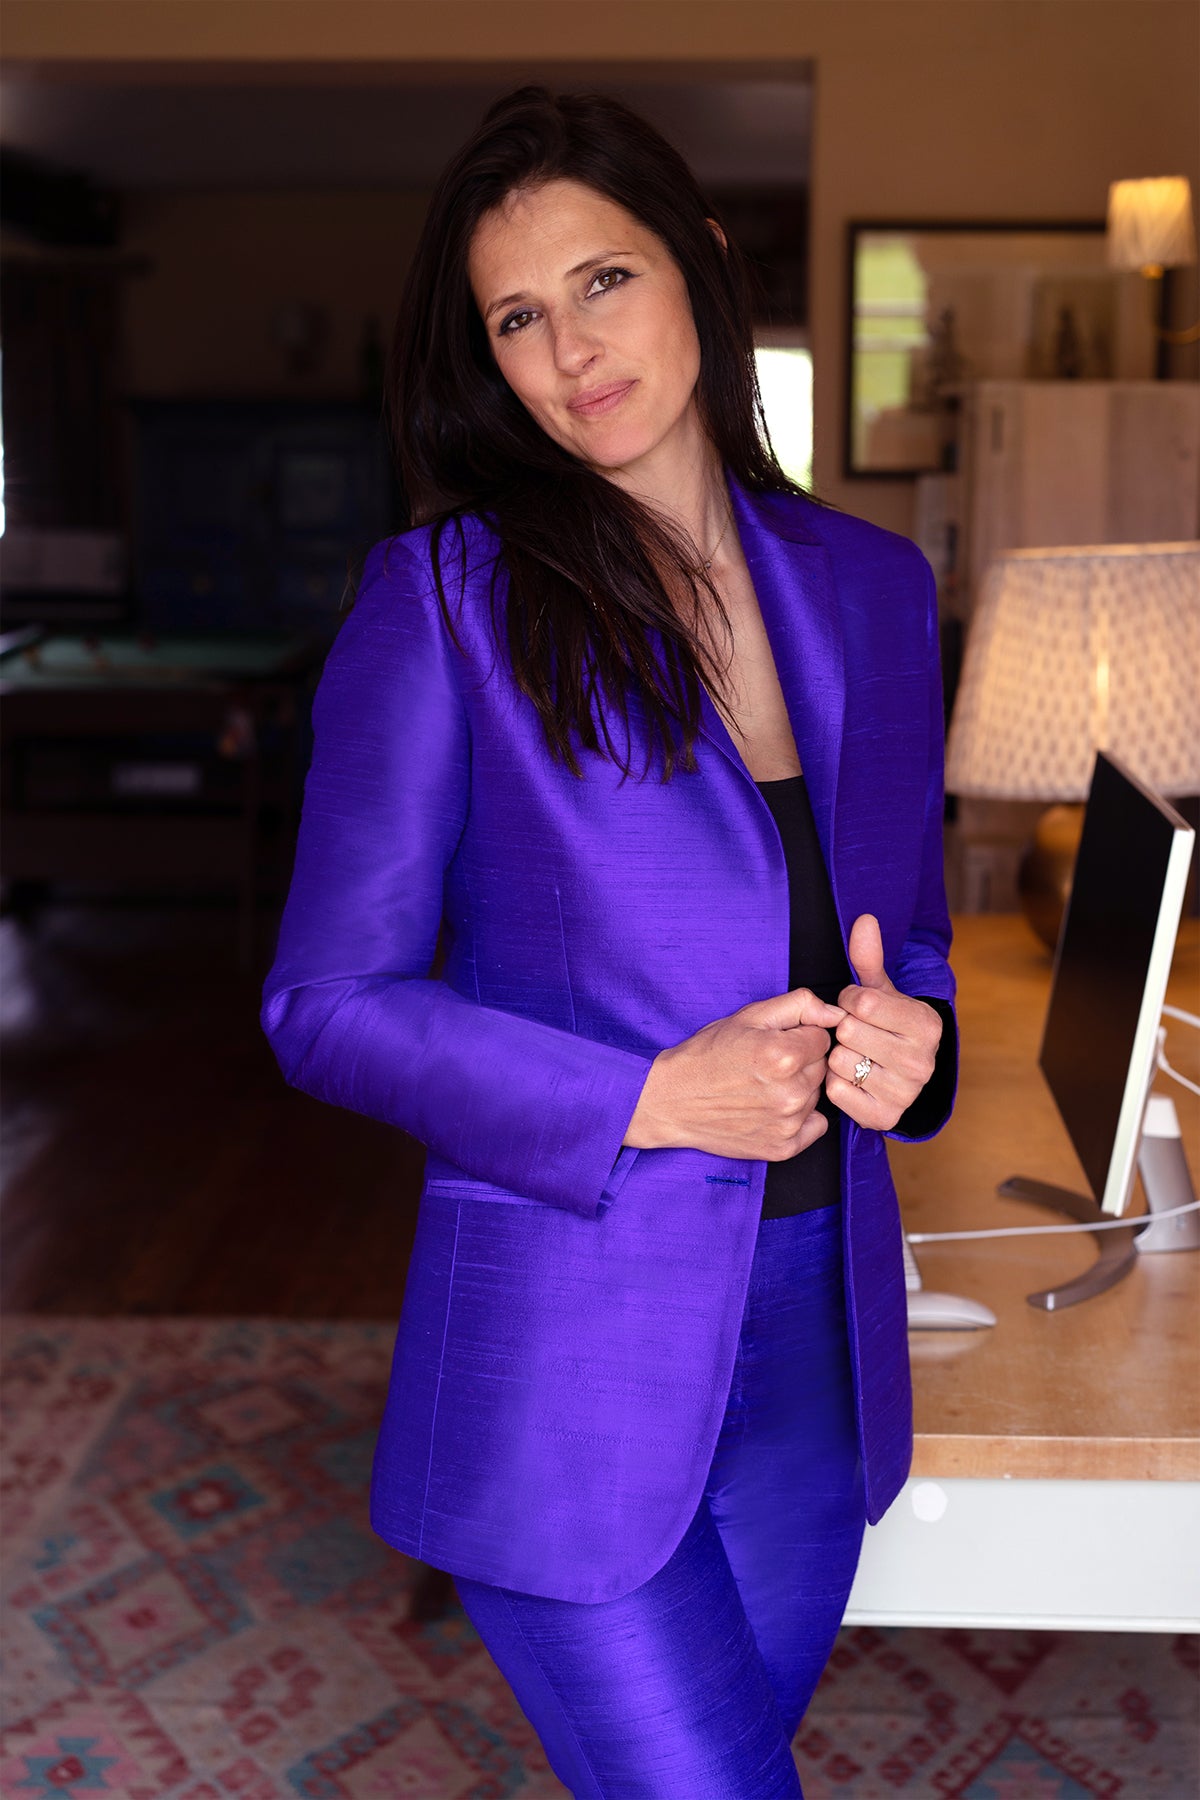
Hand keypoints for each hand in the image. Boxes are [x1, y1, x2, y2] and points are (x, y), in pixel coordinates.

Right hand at [625, 987, 845, 1160]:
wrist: (671, 1099)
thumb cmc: (706, 1055)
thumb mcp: (748, 1016)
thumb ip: (799, 1005)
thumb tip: (836, 1013)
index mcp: (784, 1055)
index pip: (822, 1037)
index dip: (798, 1036)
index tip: (774, 1042)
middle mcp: (790, 1093)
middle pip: (821, 1067)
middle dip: (801, 1061)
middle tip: (765, 1065)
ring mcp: (787, 1124)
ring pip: (816, 1095)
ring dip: (798, 1088)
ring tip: (763, 1087)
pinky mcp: (782, 1148)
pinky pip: (815, 1126)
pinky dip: (800, 1118)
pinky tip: (771, 1109)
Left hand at [825, 914, 941, 1129]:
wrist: (900, 1073)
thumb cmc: (886, 1023)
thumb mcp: (880, 989)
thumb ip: (869, 958)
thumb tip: (863, 919)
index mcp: (928, 1025)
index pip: (862, 1002)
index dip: (849, 1000)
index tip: (858, 1006)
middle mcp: (923, 1062)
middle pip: (849, 1032)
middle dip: (843, 1028)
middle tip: (855, 1034)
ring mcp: (906, 1093)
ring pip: (840, 1063)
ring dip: (837, 1056)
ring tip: (853, 1054)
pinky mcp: (884, 1118)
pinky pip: (836, 1093)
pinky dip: (834, 1084)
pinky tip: (850, 1078)